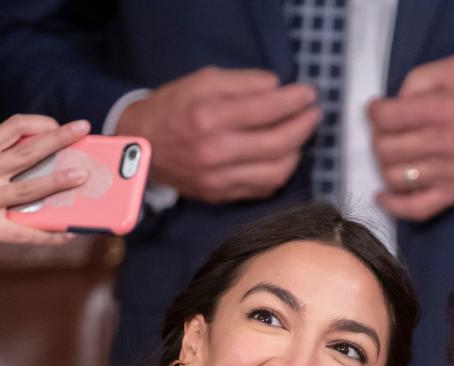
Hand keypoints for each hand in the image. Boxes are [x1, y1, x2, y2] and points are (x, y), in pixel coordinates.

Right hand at [0, 115, 90, 280]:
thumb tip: (50, 163)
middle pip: (25, 152)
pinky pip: (25, 232)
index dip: (40, 123)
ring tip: (82, 176)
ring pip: (28, 188)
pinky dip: (49, 234)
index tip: (61, 126)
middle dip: (58, 139)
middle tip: (83, 129)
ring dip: (59, 181)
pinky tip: (69, 234)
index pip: (11, 127)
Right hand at [116, 67, 319, 202]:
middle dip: (303, 126)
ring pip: (276, 171)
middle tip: (313, 114)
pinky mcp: (220, 195)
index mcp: (209, 117)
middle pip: (278, 143)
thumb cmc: (173, 107)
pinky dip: (280, 172)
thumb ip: (242, 82)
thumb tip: (277, 87)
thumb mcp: (201, 81)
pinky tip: (284, 157)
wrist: (140, 145)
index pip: (267, 109)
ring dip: (297, 151)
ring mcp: (219, 179)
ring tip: (300, 135)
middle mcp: (216, 152)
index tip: (309, 93)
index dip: (295, 100)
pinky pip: (263, 188)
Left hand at [369, 56, 453, 221]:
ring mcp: (448, 173)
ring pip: (395, 177)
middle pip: (385, 148)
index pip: (387, 116)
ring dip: (384, 167)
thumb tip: (397, 100)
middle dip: (377, 138)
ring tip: (391, 157)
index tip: (378, 110)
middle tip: (386, 133)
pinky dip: (393, 207)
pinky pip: (416, 209)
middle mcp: (441, 143)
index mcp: (442, 108)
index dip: (374, 112)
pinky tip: (383, 196)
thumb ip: (422, 78)